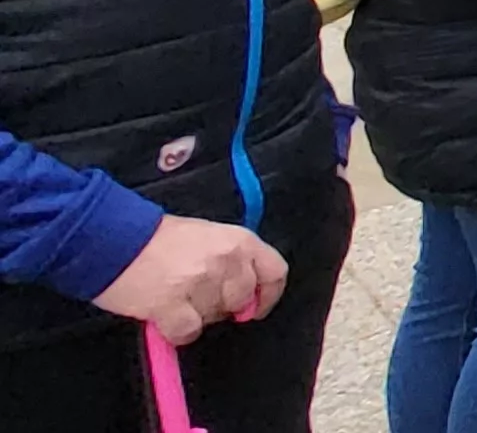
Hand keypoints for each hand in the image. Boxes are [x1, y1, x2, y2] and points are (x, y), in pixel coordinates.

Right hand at [96, 215, 287, 345]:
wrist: (111, 239)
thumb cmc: (156, 236)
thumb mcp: (206, 235)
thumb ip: (231, 258)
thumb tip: (248, 290)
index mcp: (239, 240)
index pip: (275, 273)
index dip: (268, 295)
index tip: (255, 308)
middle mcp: (226, 261)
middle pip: (242, 299)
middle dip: (222, 305)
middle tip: (197, 298)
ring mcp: (200, 283)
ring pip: (213, 317)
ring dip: (196, 315)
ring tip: (174, 298)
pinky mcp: (172, 304)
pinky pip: (187, 331)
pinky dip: (176, 331)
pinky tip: (164, 318)